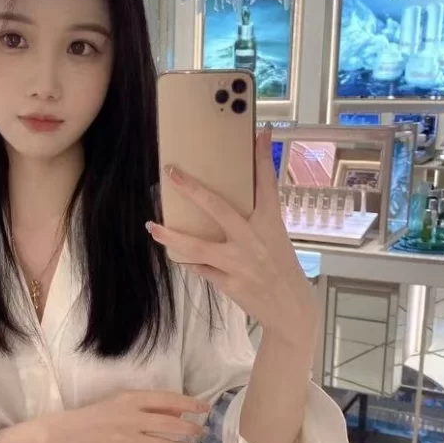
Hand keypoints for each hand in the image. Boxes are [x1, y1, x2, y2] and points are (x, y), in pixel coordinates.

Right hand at [42, 391, 208, 442]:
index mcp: (130, 400)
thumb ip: (149, 407)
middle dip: (190, 429)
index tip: (205, 408)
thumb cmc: (94, 415)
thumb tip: (180, 411)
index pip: (168, 400)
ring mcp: (125, 441)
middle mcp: (130, 418)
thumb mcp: (121, 403)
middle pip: (171, 425)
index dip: (190, 404)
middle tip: (200, 432)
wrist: (63, 434)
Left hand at [147, 124, 317, 352]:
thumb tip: (234, 199)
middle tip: (171, 172)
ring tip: (152, 226)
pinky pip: (201, 268)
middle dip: (192, 188)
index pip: (266, 184)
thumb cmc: (282, 269)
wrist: (291, 309)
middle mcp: (253, 239)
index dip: (262, 158)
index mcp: (270, 224)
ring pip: (197, 245)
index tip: (259, 133)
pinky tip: (176, 253)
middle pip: (218, 207)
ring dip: (171, 235)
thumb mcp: (276, 239)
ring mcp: (239, 263)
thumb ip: (257, 219)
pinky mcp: (229, 283)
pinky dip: (189, 260)